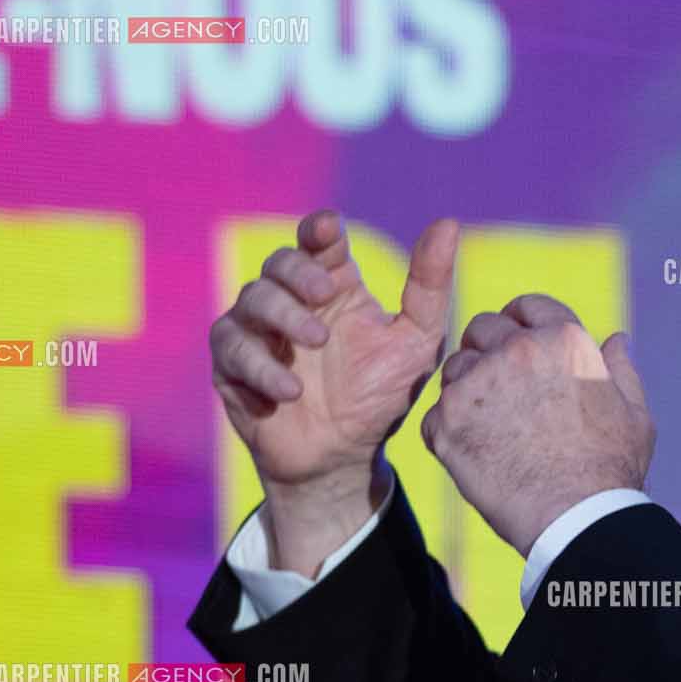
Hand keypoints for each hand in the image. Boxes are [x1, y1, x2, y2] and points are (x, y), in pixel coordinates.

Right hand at [210, 208, 458, 570]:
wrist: (343, 457)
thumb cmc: (379, 394)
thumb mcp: (416, 343)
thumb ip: (429, 287)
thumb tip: (448, 224)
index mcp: (335, 286)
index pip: (320, 242)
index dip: (318, 228)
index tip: (327, 229)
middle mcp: (291, 300)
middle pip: (279, 262)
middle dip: (299, 272)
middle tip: (325, 293)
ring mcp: (257, 331)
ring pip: (252, 300)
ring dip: (283, 317)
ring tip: (316, 342)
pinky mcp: (232, 367)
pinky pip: (232, 350)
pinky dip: (260, 366)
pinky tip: (289, 390)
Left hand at [420, 294, 653, 556]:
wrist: (576, 519)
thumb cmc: (611, 469)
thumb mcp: (633, 413)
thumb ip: (621, 369)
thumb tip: (616, 339)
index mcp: (563, 340)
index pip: (528, 306)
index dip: (521, 321)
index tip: (518, 342)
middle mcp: (517, 351)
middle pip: (482, 328)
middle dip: (488, 348)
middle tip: (498, 385)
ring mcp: (477, 385)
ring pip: (454, 369)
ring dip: (466, 389)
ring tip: (489, 426)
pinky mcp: (448, 423)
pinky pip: (436, 414)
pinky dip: (449, 430)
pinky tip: (475, 453)